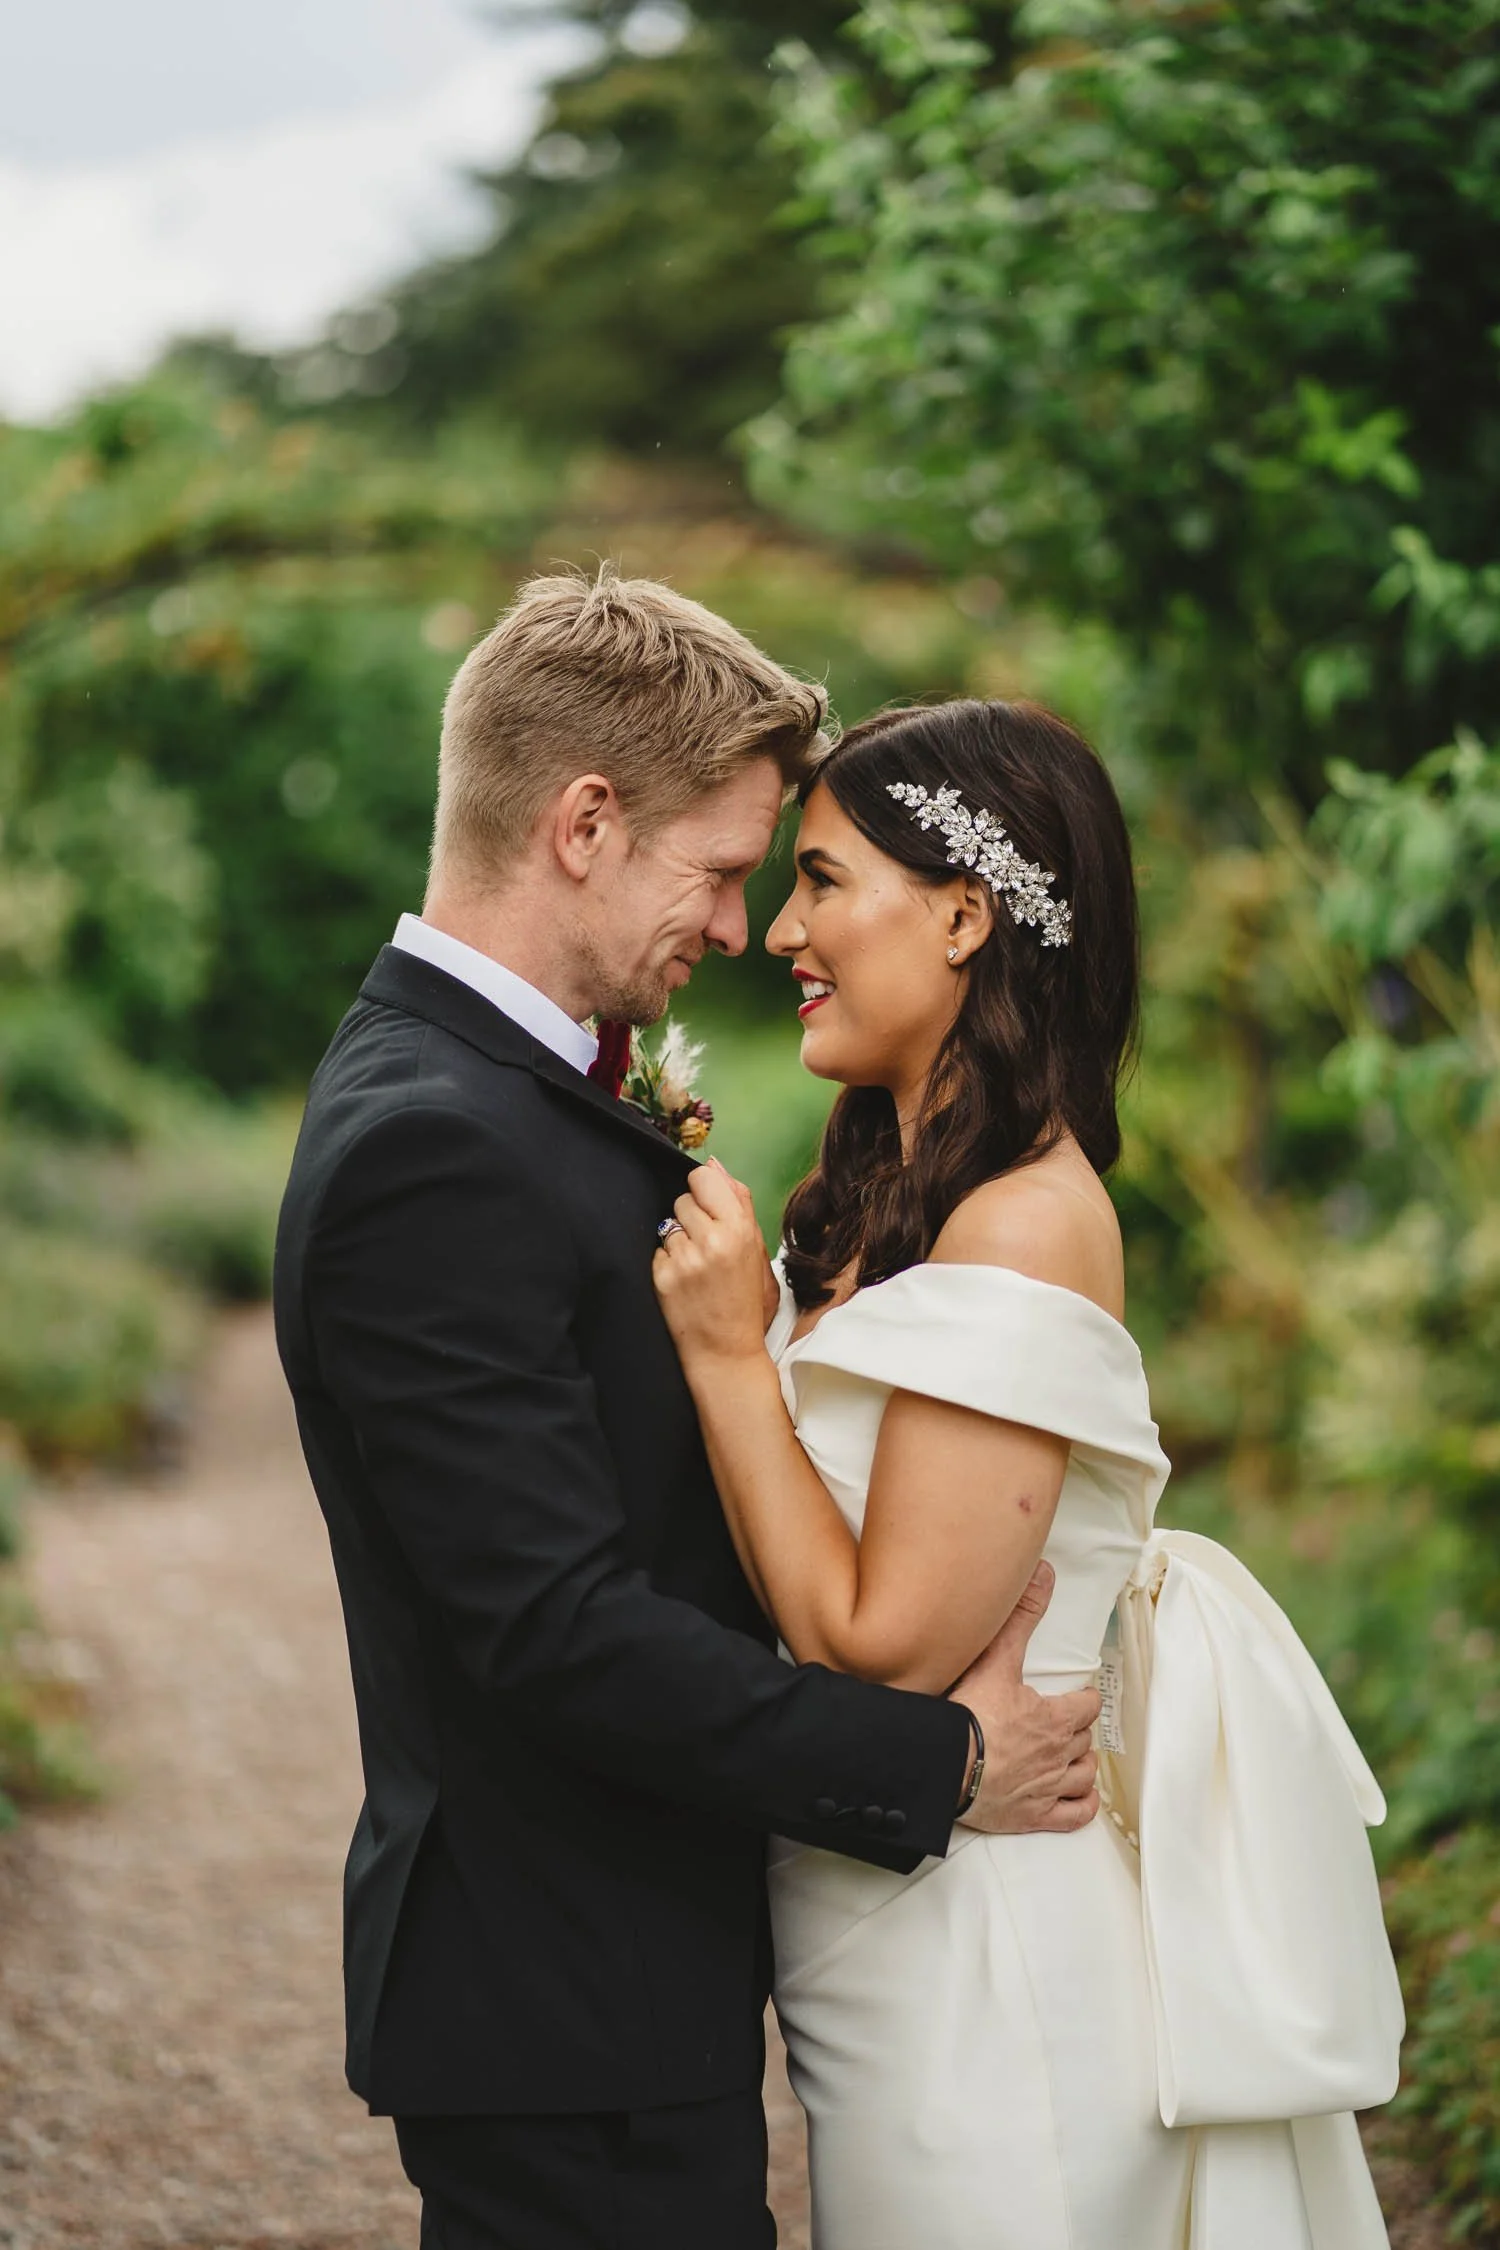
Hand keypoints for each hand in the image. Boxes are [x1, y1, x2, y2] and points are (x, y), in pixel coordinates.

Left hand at [653, 1160, 774, 1370]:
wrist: (726, 1352)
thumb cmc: (744, 1300)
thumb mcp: (757, 1249)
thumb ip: (738, 1204)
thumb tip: (715, 1165)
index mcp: (740, 1229)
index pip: (704, 1178)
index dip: (704, 1190)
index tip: (709, 1207)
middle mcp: (711, 1240)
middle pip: (683, 1198)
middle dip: (691, 1215)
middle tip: (706, 1245)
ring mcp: (685, 1259)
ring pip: (668, 1223)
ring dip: (678, 1238)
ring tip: (696, 1265)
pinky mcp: (662, 1276)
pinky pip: (658, 1249)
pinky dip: (667, 1261)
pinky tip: (683, 1280)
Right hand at [950, 1562, 1101, 1834]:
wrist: (943, 1766)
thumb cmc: (969, 1714)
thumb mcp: (996, 1658)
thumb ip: (1022, 1615)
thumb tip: (1045, 1573)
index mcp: (1054, 1718)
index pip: (1087, 1706)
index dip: (1083, 1699)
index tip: (1077, 1697)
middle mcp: (1059, 1754)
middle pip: (1083, 1740)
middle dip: (1077, 1730)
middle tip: (1063, 1723)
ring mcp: (1048, 1789)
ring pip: (1084, 1775)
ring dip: (1081, 1764)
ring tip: (1070, 1756)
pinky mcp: (1034, 1817)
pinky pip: (1074, 1816)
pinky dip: (1082, 1805)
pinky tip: (1079, 1797)